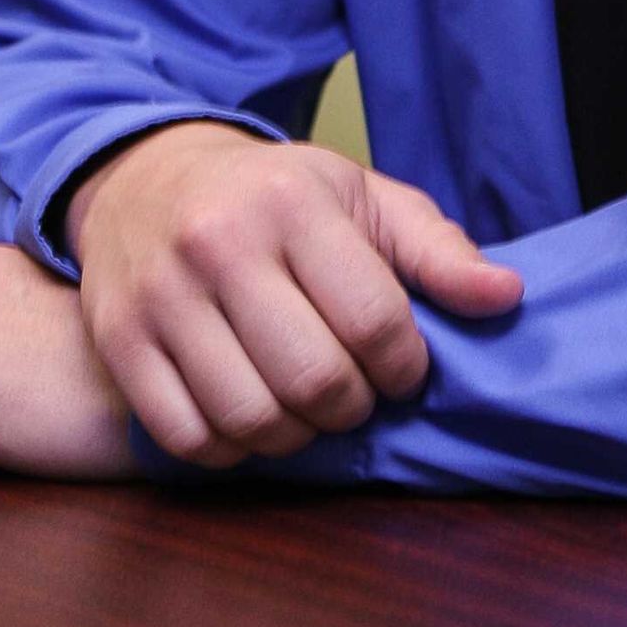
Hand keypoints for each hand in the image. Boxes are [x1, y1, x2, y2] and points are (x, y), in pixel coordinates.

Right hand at [66, 122, 523, 466]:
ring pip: (250, 418)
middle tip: (355, 390)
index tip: (403, 367)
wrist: (149, 178)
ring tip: (304, 404)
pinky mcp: (119, 342)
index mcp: (291, 204)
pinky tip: (248, 414)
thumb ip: (436, 250)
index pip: (373, 319)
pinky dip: (231, 447)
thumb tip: (506, 296)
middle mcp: (219, 245)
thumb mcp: (362, 199)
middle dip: (353, 406)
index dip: (405, 366)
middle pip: (314, 380)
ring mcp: (161, 297)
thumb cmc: (275, 197)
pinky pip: (187, 438)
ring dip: (295, 434)